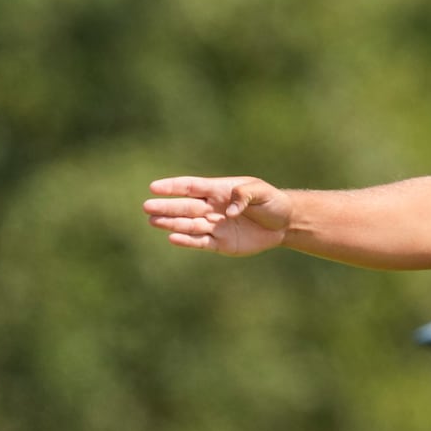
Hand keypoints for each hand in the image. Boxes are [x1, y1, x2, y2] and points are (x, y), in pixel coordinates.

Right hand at [144, 175, 289, 255]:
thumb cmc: (271, 202)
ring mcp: (215, 226)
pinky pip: (200, 242)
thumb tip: (229, 210)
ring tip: (153, 221)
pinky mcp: (220, 243)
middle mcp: (213, 208)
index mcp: (219, 190)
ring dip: (171, 223)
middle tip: (147, 207)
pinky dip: (187, 240)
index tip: (154, 187)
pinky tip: (172, 238)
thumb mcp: (261, 192)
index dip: (173, 187)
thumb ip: (244, 195)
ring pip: (189, 224)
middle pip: (185, 206)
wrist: (283, 224)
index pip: (191, 187)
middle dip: (166, 207)